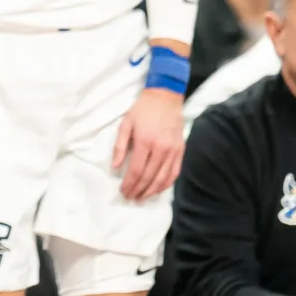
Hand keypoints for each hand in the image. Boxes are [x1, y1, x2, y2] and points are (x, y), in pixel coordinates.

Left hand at [111, 85, 184, 200]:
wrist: (165, 97)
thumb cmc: (142, 110)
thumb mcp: (126, 124)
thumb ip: (120, 146)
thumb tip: (115, 166)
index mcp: (145, 141)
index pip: (136, 170)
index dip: (129, 183)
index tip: (123, 191)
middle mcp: (161, 149)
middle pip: (149, 177)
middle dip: (139, 190)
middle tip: (131, 197)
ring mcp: (173, 151)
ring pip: (163, 178)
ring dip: (152, 191)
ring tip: (142, 197)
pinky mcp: (181, 151)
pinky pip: (175, 173)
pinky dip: (166, 184)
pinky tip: (158, 189)